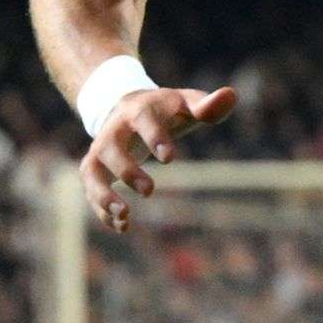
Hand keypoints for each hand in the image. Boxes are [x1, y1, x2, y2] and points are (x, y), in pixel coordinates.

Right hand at [78, 81, 238, 232]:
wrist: (129, 108)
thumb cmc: (166, 110)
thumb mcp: (186, 104)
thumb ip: (207, 106)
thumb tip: (231, 95)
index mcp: (139, 110)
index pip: (143, 119)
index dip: (154, 137)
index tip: (170, 158)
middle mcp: (114, 129)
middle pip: (110, 148)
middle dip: (127, 170)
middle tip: (150, 191)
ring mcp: (100, 149)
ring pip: (92, 171)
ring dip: (103, 195)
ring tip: (125, 215)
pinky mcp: (94, 168)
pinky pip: (91, 189)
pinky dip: (102, 209)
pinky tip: (123, 227)